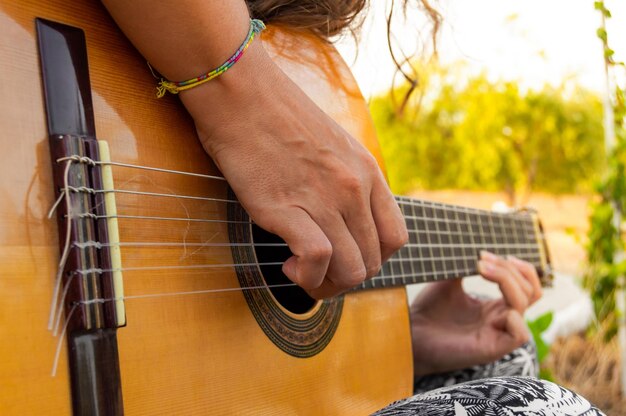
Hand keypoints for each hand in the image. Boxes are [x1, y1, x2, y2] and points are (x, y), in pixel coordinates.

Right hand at [180, 41, 407, 298]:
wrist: (241, 93)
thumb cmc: (277, 118)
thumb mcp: (332, 144)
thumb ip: (346, 179)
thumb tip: (341, 216)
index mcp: (367, 172)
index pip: (396, 238)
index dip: (373, 260)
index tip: (345, 258)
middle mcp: (353, 187)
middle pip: (373, 261)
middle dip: (345, 280)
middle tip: (317, 274)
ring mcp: (324, 197)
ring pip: (351, 269)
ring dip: (326, 286)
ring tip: (300, 273)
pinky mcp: (288, 207)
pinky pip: (318, 259)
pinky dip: (306, 275)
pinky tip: (287, 265)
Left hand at [410, 251, 542, 376]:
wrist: (412, 334)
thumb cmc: (428, 311)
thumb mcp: (449, 281)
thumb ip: (465, 265)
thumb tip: (475, 246)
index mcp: (495, 306)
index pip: (526, 285)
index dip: (517, 266)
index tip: (486, 254)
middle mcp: (501, 320)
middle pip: (529, 290)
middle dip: (508, 269)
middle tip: (481, 259)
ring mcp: (498, 334)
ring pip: (524, 305)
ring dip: (507, 281)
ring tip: (481, 268)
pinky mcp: (491, 349)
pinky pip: (520, 334)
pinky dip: (513, 316)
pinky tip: (489, 305)